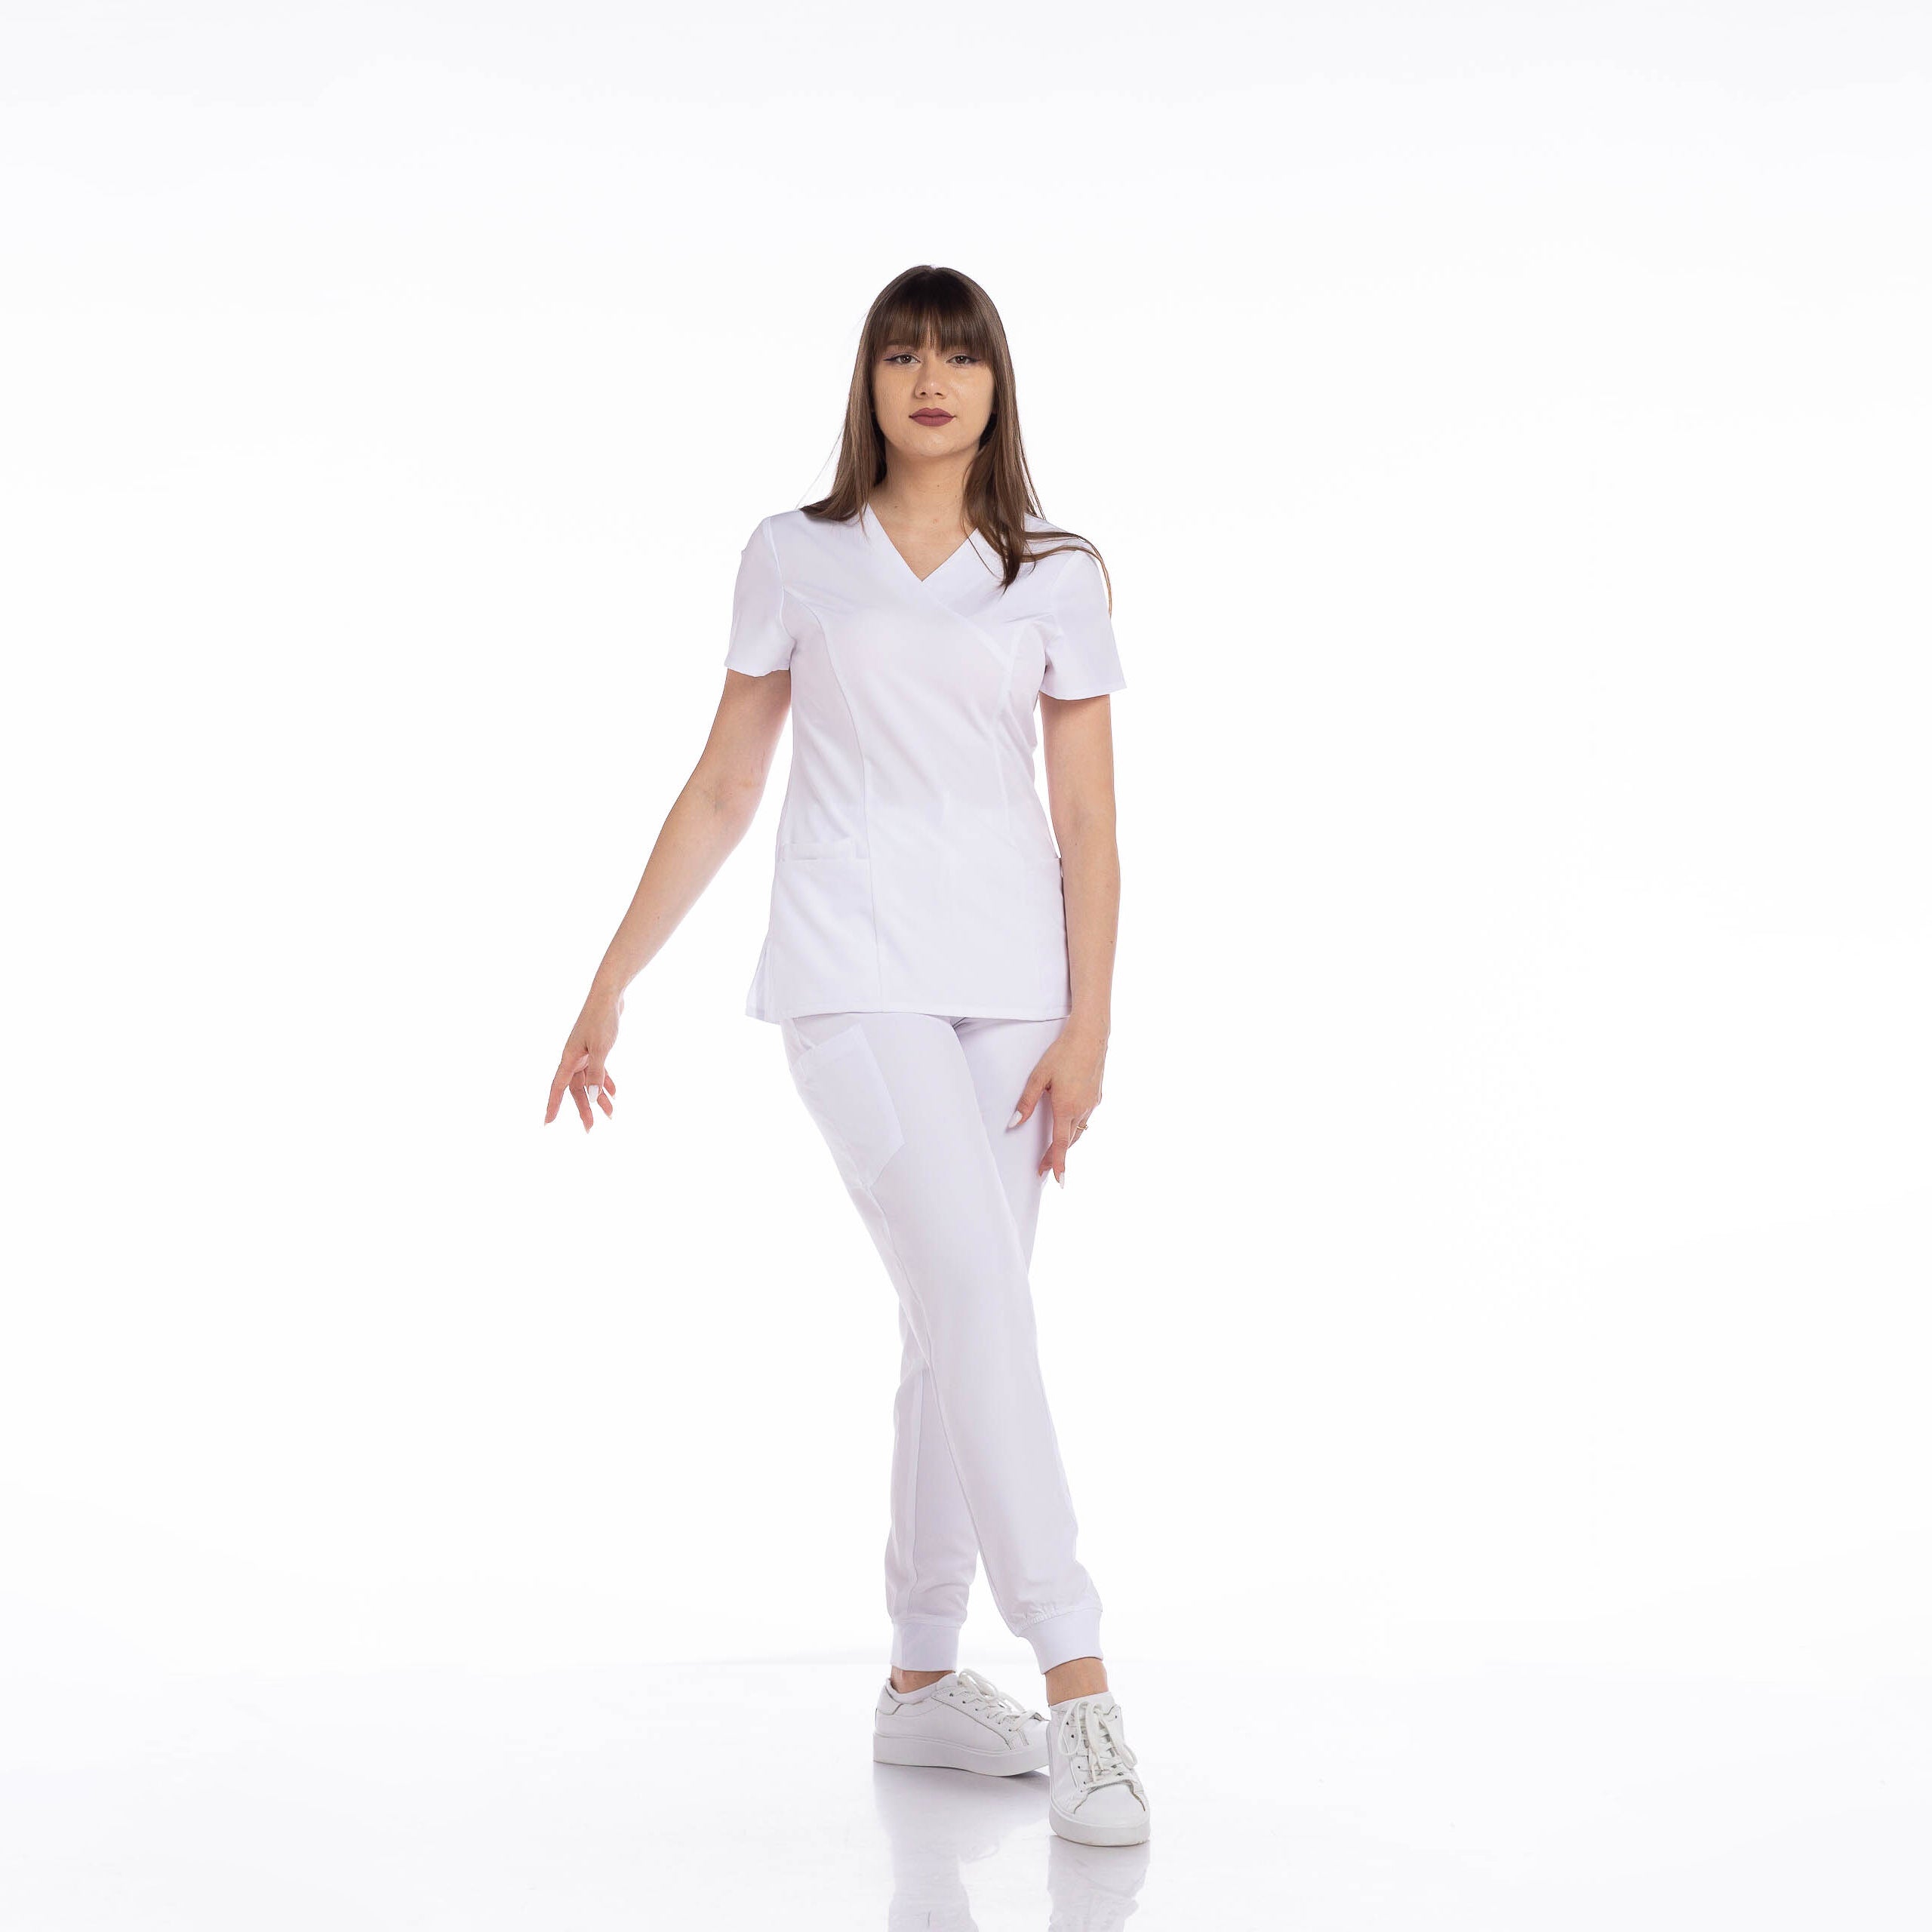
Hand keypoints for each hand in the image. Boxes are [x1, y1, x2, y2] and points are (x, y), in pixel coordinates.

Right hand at [546, 988, 622, 1131]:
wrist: (609, 996)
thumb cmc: (602, 1020)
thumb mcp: (601, 1049)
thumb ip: (596, 1073)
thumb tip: (591, 1097)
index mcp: (569, 1058)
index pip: (558, 1087)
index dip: (553, 1105)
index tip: (547, 1122)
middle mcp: (573, 1057)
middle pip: (575, 1089)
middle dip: (583, 1109)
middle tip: (590, 1128)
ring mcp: (584, 1052)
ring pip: (588, 1081)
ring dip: (598, 1097)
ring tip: (611, 1113)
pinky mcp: (595, 1048)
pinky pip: (597, 1071)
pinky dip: (605, 1081)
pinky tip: (614, 1093)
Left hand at [1010, 1023, 1107, 1184]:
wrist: (1091, 1036)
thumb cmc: (1063, 1053)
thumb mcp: (1039, 1076)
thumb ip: (1026, 1102)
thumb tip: (1014, 1122)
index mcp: (1066, 1107)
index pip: (1061, 1144)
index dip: (1058, 1164)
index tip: (1058, 1181)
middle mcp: (1083, 1109)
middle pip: (1070, 1141)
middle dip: (1057, 1156)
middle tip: (1045, 1168)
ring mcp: (1093, 1103)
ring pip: (1079, 1130)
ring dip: (1067, 1142)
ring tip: (1056, 1151)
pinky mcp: (1097, 1096)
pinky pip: (1086, 1118)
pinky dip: (1076, 1126)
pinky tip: (1069, 1122)